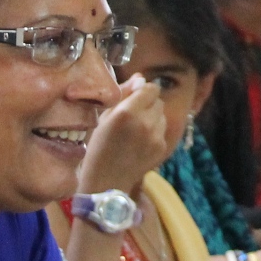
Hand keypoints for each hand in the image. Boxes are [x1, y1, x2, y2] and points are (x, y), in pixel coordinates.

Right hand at [77, 75, 172, 196]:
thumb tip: (140, 78)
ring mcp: (156, 136)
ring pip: (162, 115)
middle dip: (147, 104)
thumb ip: (123, 95)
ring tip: (135, 131)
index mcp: (128, 112)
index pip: (150, 88)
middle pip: (158, 100)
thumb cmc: (99, 148)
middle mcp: (146, 122)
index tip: (134, 98)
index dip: (143, 91)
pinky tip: (139, 143)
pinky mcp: (162, 148)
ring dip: (152, 118)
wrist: (106, 182)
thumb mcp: (104, 118)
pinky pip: (162, 131)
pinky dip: (154, 132)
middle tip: (132, 117)